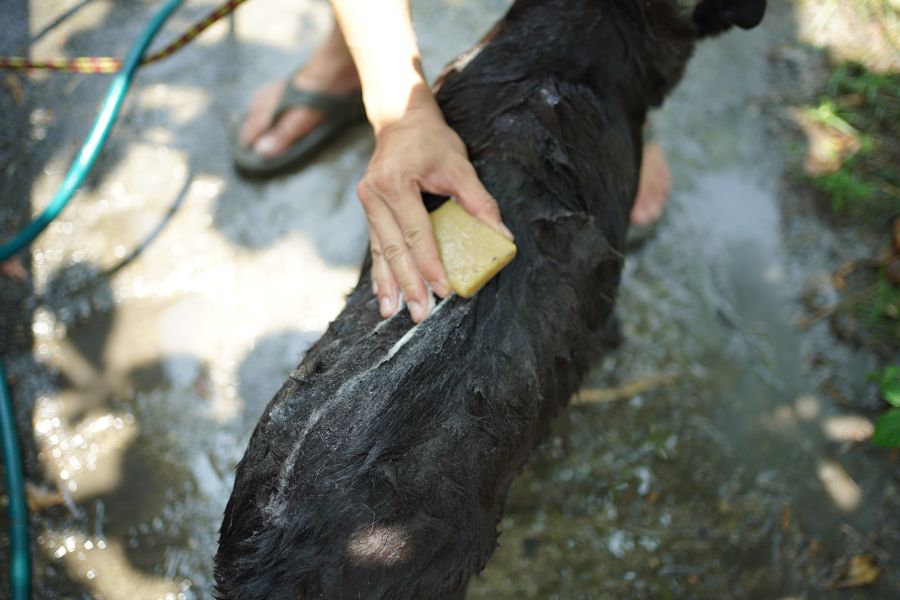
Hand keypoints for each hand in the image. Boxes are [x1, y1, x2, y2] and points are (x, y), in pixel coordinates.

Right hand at [357, 98, 511, 322]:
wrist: (400, 119)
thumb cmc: (431, 141)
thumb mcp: (459, 166)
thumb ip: (479, 202)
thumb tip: (501, 238)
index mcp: (395, 183)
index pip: (416, 232)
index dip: (430, 264)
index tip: (444, 290)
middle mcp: (375, 195)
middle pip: (394, 249)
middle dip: (408, 284)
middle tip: (420, 314)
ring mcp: (367, 204)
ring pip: (380, 252)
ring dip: (389, 284)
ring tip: (392, 312)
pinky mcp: (369, 210)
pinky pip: (376, 246)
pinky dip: (380, 271)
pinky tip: (383, 293)